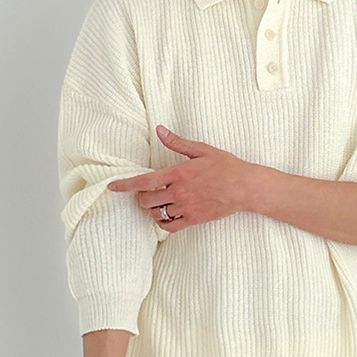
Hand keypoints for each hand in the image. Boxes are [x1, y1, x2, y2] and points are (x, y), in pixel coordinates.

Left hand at [106, 125, 256, 231]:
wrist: (244, 187)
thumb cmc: (225, 166)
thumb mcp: (201, 149)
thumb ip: (177, 142)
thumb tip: (159, 130)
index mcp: (178, 173)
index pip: (144, 181)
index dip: (125, 185)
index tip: (112, 187)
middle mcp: (179, 192)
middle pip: (146, 200)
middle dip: (141, 197)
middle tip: (147, 192)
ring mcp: (186, 208)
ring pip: (156, 214)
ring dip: (153, 209)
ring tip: (159, 202)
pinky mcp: (193, 219)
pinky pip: (170, 226)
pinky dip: (163, 223)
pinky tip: (165, 216)